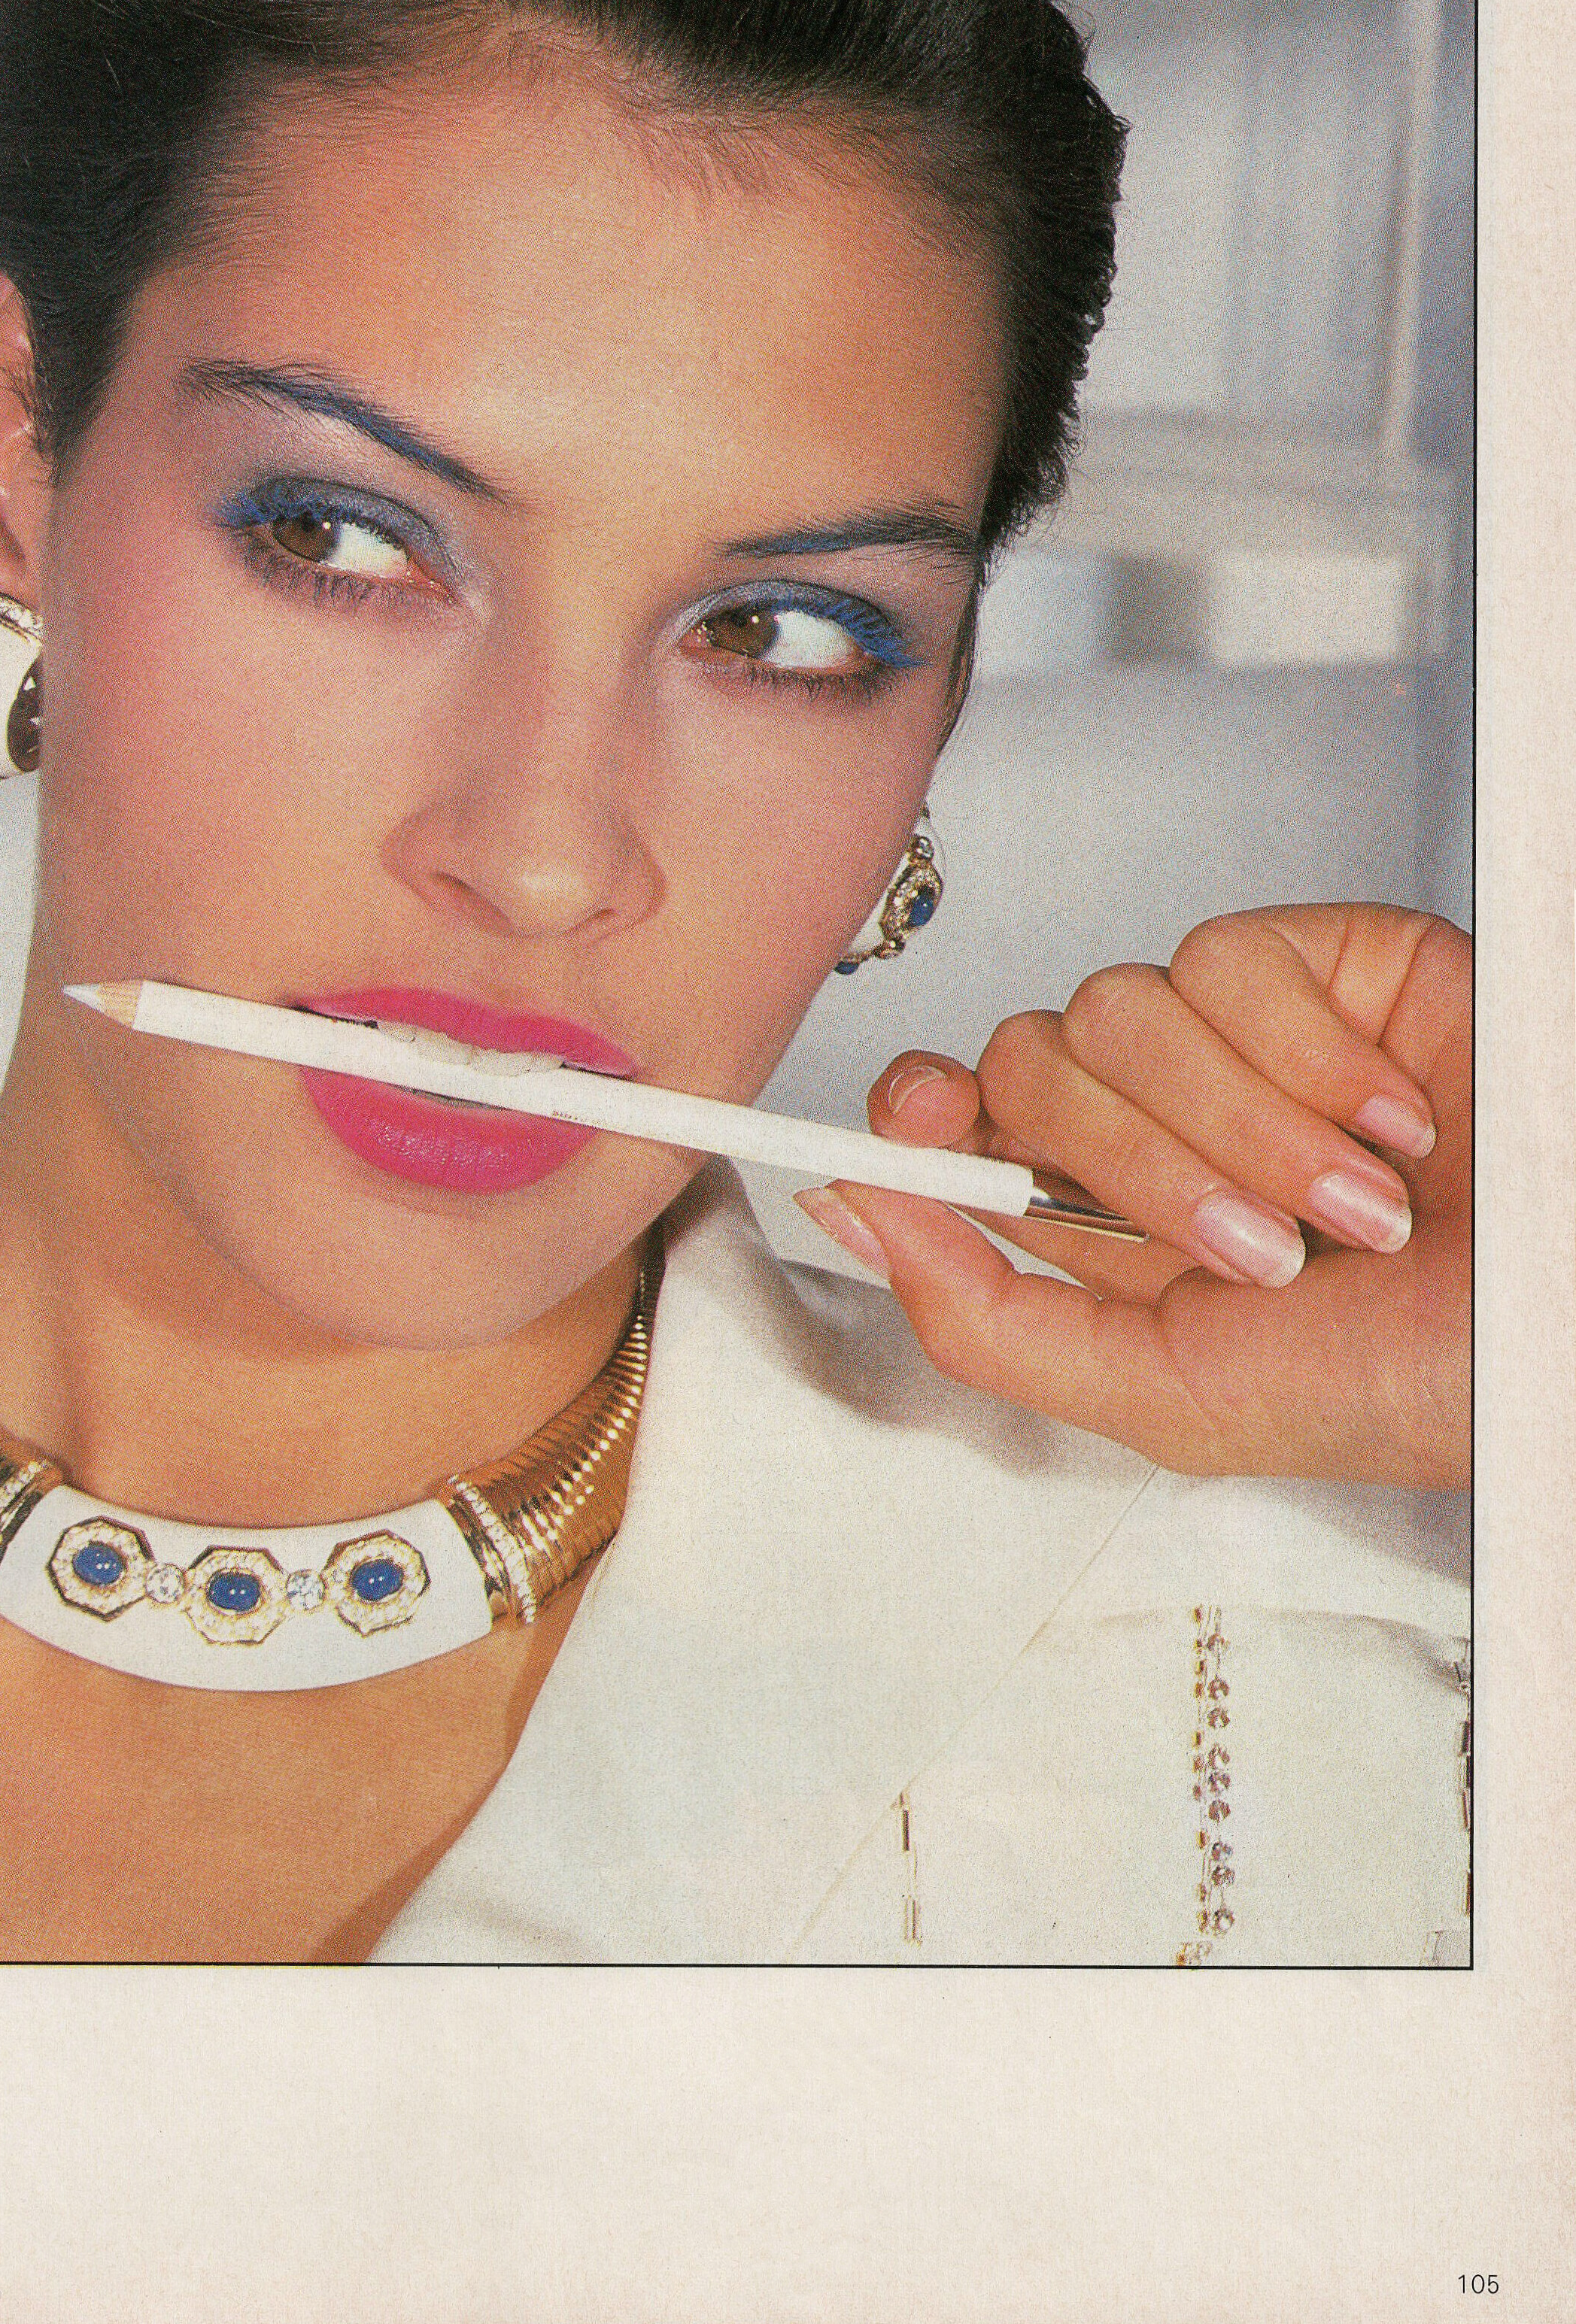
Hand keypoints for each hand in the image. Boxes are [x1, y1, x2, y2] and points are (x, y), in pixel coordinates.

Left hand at [799, 906, 1469, 1489]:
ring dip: (1239, 1130)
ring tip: (1353, 1207)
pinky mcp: (1317, 962)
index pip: (956, 1124)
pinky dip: (1310, 1058)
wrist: (1565, 1315)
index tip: (921, 1128)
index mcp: (1107, 1223)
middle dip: (1136, 1168)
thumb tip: (853, 1217)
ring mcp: (1232, 1038)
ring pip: (1115, 1009)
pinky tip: (1394, 1118)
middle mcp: (1155, 1121)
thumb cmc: (1414, 1379)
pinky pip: (1226, 959)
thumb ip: (990, 1322)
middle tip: (1262, 1250)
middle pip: (1024, 1063)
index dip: (919, 1112)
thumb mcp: (1171, 1399)